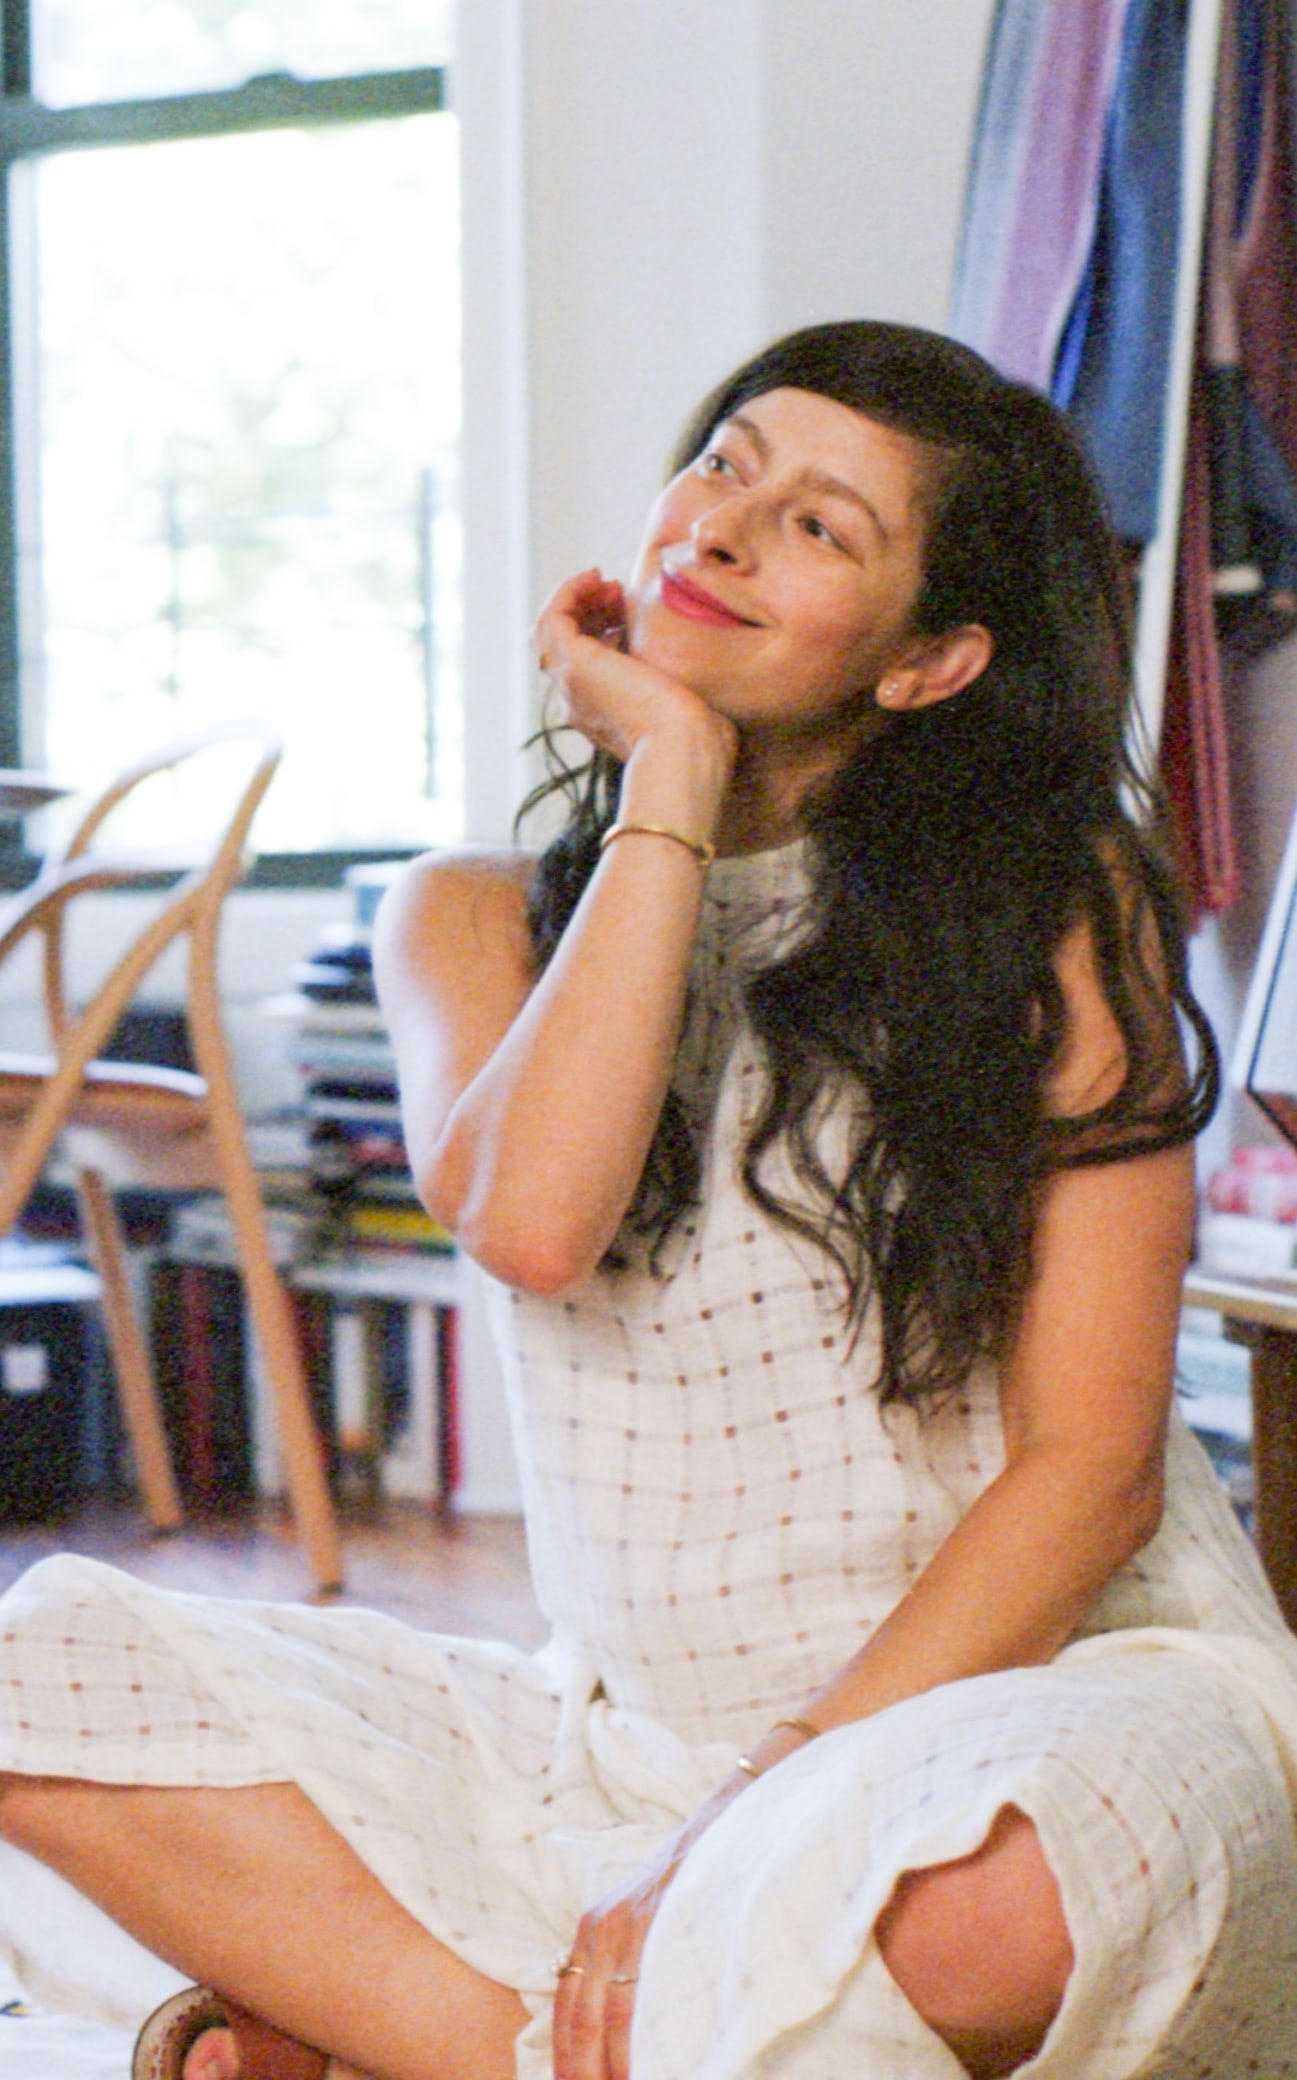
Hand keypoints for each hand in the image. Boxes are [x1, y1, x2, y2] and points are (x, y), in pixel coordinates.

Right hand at [534, 568, 734, 773]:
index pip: (591, 667)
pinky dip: (569, 592)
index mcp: (607, 715)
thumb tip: (705, 669)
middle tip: (619, 592)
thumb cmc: (700, 740)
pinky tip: (596, 576)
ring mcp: (574, 684)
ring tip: (608, 583)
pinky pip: (552, 618)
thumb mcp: (691, 707)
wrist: (683, 752)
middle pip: (570, 646)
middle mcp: (582, 702)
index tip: (630, 611)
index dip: (605, 630)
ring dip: (579, 600)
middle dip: (592, 612)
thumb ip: (686, 689)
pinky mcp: (574, 663)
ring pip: (555, 632)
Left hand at [552, 1833, 682, 2079]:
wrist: (726, 1824)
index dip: (566, 2062)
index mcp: (590, 1931)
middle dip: (586, 2074)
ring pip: (610, 2018)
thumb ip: (620, 1961)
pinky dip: (643, 2041)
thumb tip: (613, 2031)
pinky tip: (655, 2065)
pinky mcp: (660, 1923)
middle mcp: (600, 1928)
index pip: (565, 2013)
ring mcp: (630, 1926)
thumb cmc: (688, 1882)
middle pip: (582, 2024)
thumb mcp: (640, 1917)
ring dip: (616, 2069)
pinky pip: (645, 1998)